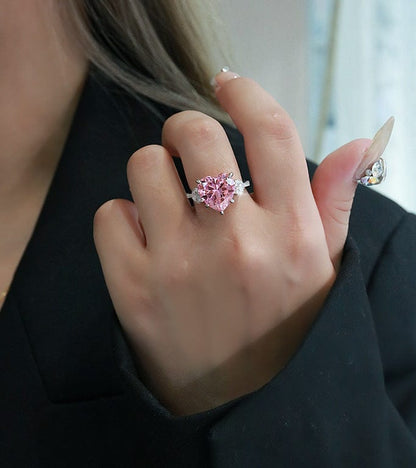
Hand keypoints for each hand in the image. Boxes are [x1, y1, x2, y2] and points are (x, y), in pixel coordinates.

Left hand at [93, 71, 372, 415]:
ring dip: (153, 173)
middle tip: (191, 151)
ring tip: (169, 205)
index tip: (229, 85)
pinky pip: (110, 214)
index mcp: (293, 236)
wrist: (241, 407)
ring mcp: (180, 267)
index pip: (272, 134)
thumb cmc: (283, 332)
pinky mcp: (133, 290)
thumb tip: (358, 143)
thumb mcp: (324, 271)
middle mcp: (238, 245)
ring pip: (145, 166)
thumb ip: (335, 204)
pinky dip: (122, 219)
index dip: (246, 94)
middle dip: (188, 129)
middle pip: (196, 134)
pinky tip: (145, 242)